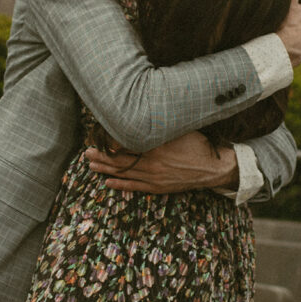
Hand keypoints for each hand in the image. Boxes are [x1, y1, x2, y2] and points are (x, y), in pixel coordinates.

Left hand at [86, 132, 238, 193]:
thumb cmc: (197, 144)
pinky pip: (135, 186)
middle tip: (87, 152)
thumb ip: (159, 126)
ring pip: (124, 173)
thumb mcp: (178, 129)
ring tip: (91, 166)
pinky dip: (120, 185)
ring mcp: (154, 177)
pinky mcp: (158, 187)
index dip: (109, 142)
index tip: (97, 137)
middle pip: (120, 159)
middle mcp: (152, 163)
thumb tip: (141, 114)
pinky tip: (108, 182)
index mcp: (156, 146)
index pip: (126, 143)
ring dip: (106, 170)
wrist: (212, 168)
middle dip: (102, 156)